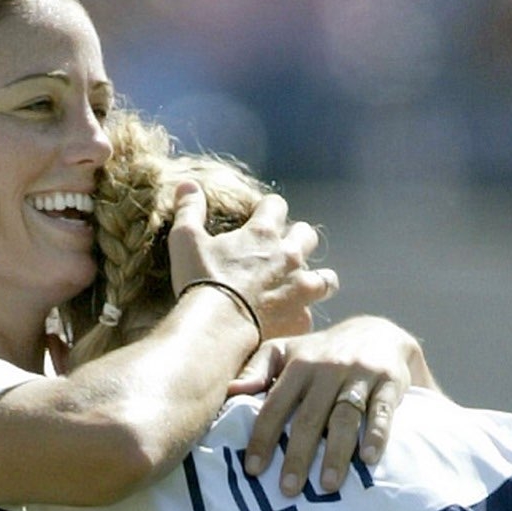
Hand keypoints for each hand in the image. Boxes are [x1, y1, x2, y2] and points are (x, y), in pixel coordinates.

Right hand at [167, 184, 337, 339]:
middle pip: (307, 235)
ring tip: (298, 287)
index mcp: (263, 234)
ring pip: (326, 277)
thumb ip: (189, 209)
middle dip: (296, 240)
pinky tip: (286, 322)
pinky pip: (310, 316)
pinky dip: (299, 317)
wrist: (217, 326)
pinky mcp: (301, 320)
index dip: (266, 210)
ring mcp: (300, 289)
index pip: (276, 205)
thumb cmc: (201, 280)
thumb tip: (187, 183)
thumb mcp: (185, 240)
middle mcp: (289, 257)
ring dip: (314, 278)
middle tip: (278, 253)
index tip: (256, 219)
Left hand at [228, 316, 435, 495]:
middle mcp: (326, 369)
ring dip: (335, 454)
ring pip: (344, 418)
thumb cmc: (319, 352)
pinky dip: (376, 435)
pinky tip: (368, 459)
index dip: (263, 438)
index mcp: (297, 366)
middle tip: (288, 489)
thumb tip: (229, 391)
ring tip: (327, 486)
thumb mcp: (285, 351)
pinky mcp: (389, 381)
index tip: (253, 470)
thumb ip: (256, 370)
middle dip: (297, 456)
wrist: (378, 332)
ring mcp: (359, 375)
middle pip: (309, 418)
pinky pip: (381, 411)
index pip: (275, 406)